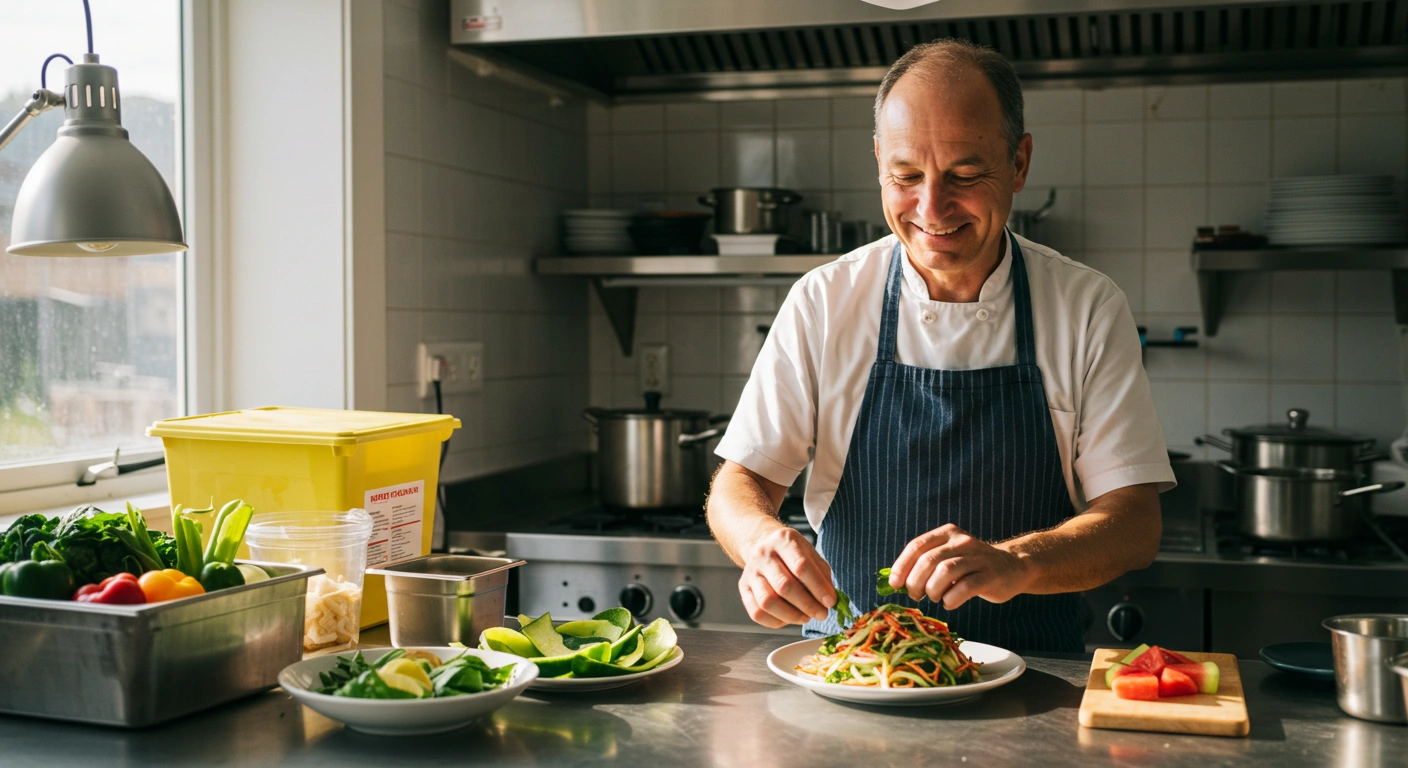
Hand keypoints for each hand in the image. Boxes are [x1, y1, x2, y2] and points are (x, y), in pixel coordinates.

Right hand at [738, 526, 834, 627]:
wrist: (765, 547)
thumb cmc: (793, 555)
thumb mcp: (812, 555)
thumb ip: (822, 576)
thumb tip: (829, 601)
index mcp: (783, 540)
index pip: (801, 566)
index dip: (818, 587)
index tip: (830, 602)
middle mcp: (763, 554)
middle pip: (784, 586)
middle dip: (807, 605)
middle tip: (821, 614)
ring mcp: (750, 572)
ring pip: (767, 602)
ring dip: (792, 616)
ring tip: (806, 617)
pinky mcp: (744, 588)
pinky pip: (757, 613)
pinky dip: (776, 622)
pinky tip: (789, 618)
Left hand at [887, 524, 1032, 609]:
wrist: (1013, 567)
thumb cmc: (972, 566)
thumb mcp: (949, 556)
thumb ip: (926, 563)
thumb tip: (896, 581)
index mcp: (947, 533)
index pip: (917, 546)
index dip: (902, 566)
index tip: (895, 584)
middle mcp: (961, 541)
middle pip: (928, 560)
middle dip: (915, 582)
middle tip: (915, 595)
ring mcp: (977, 557)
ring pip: (945, 572)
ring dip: (933, 590)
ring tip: (934, 598)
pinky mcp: (990, 575)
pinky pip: (964, 588)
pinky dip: (951, 599)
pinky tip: (949, 603)